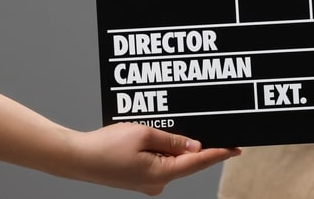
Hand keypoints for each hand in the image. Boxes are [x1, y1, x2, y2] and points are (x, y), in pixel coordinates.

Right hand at [62, 123, 240, 195]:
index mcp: (161, 174)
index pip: (199, 162)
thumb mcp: (145, 134)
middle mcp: (157, 183)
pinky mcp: (139, 179)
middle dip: (200, 147)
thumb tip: (196, 146)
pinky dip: (164, 150)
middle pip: (188, 162)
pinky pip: (159, 162)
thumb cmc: (106, 146)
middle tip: (217, 132)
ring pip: (173, 161)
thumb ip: (174, 140)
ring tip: (181, 130)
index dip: (219, 153)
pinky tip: (162, 137)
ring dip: (178, 147)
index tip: (237, 148)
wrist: (76, 158)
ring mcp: (148, 183)